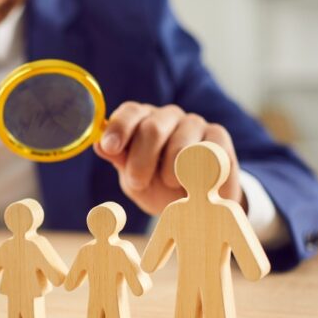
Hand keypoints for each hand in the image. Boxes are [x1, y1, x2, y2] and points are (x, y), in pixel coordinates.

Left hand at [93, 102, 244, 214]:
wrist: (196, 205)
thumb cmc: (158, 187)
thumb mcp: (133, 178)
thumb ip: (119, 160)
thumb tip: (99, 144)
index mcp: (142, 120)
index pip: (129, 112)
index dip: (119, 128)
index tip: (110, 148)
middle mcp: (167, 116)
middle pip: (152, 127)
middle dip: (141, 160)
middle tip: (137, 182)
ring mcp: (194, 123)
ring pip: (179, 142)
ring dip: (169, 170)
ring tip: (170, 184)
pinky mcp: (218, 137)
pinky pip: (206, 150)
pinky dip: (196, 171)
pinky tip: (193, 181)